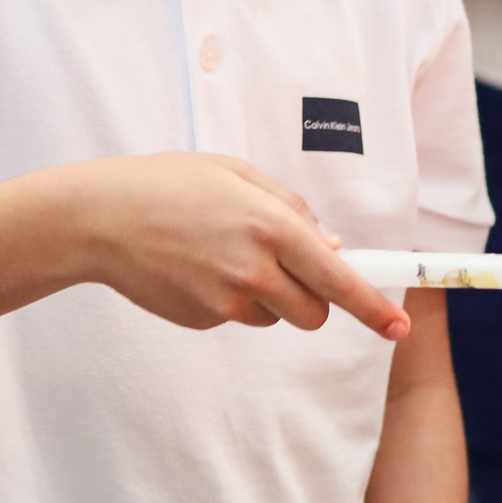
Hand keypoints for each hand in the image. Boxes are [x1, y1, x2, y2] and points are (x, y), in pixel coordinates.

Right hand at [62, 154, 410, 341]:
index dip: (373, 307)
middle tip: (289, 268)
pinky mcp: (203, 318)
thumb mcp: (237, 174)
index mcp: (270, 226)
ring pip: (276, 316)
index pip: (336, 278)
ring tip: (225, 253)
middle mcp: (254, 270)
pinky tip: (198, 266)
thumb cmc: (171, 184)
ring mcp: (226, 300)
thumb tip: (330, 247)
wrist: (102, 218)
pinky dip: (231, 297)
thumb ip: (291, 208)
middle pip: (313, 312)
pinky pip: (238, 316)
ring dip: (269, 295)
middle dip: (313, 298)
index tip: (399, 328)